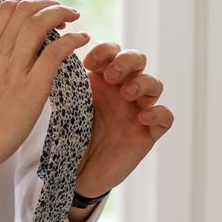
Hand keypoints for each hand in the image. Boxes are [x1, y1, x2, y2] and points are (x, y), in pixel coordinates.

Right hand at [0, 0, 89, 172]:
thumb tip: (13, 46)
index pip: (6, 9)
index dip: (28, 0)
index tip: (42, 7)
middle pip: (24, 10)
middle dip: (49, 3)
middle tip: (63, 11)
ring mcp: (14, 70)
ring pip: (38, 25)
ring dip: (60, 14)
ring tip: (74, 18)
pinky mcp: (31, 89)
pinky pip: (54, 54)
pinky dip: (72, 40)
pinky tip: (82, 40)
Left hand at [73, 42, 172, 196]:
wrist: (73, 171)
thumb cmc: (67, 134)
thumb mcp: (63, 104)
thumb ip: (64, 82)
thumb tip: (56, 54)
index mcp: (100, 78)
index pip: (112, 51)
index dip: (105, 51)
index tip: (89, 63)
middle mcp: (121, 90)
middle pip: (138, 59)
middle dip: (127, 61)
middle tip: (111, 76)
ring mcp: (136, 110)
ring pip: (154, 84)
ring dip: (142, 83)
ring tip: (126, 94)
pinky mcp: (147, 133)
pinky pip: (165, 116)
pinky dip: (158, 113)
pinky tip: (142, 117)